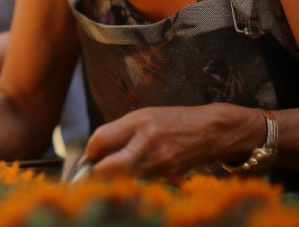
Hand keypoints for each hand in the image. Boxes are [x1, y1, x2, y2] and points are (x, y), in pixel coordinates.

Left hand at [81, 105, 251, 178]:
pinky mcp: (167, 176)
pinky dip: (132, 182)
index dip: (90, 152)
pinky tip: (132, 176)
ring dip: (113, 179)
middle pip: (110, 166)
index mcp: (139, 122)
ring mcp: (159, 162)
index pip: (102, 139)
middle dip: (96, 173)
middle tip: (90, 175)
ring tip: (110, 176)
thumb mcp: (143, 117)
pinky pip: (141, 182)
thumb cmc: (172, 121)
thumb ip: (118, 131)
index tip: (88, 158)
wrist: (209, 131)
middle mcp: (148, 141)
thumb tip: (93, 152)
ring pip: (125, 178)